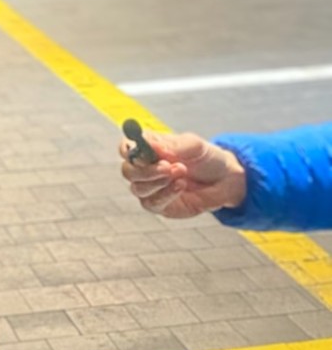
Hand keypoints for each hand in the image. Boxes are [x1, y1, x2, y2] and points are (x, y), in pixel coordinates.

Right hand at [120, 130, 246, 218]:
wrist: (223, 180)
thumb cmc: (205, 158)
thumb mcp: (195, 146)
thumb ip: (174, 146)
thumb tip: (151, 145)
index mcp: (148, 148)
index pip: (125, 147)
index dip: (129, 150)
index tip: (146, 151)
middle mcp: (144, 168)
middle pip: (128, 171)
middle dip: (146, 170)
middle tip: (169, 167)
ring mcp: (150, 188)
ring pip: (138, 189)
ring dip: (159, 182)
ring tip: (182, 173)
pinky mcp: (158, 205)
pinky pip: (152, 203)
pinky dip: (166, 194)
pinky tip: (181, 186)